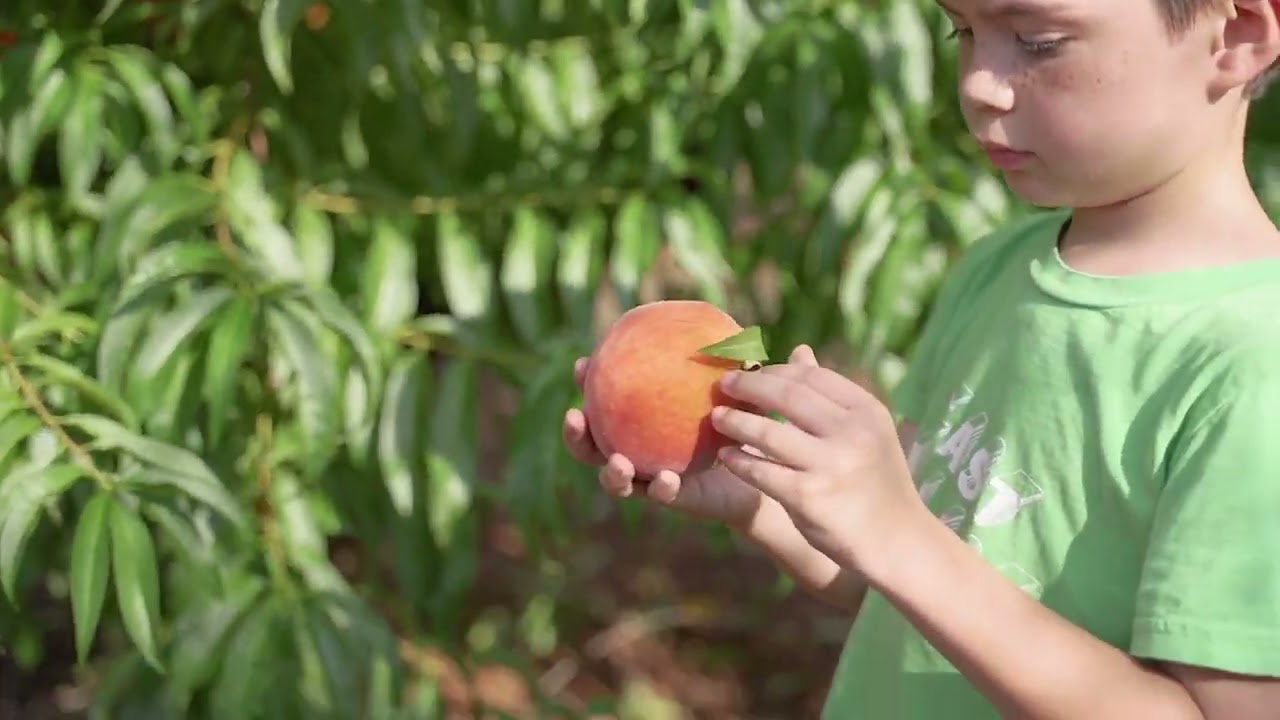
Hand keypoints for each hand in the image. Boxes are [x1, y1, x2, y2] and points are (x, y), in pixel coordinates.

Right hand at [562, 346, 823, 527]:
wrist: (767, 477)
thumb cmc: (754, 427)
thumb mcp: (754, 398)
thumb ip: (765, 377)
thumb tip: (797, 348)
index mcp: (646, 419)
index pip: (608, 399)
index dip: (588, 383)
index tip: (582, 364)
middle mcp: (642, 447)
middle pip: (593, 443)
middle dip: (576, 433)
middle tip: (573, 415)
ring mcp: (653, 475)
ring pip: (616, 478)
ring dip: (610, 470)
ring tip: (618, 461)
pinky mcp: (673, 499)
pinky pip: (658, 494)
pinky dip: (659, 487)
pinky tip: (665, 479)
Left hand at [708, 361, 930, 571]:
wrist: (897, 541)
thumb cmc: (875, 482)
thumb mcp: (865, 431)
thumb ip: (829, 394)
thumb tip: (799, 352)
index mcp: (866, 411)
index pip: (812, 377)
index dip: (777, 370)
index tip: (751, 370)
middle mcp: (852, 433)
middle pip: (787, 396)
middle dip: (749, 387)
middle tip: (723, 384)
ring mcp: (830, 465)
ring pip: (768, 433)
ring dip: (736, 422)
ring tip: (717, 417)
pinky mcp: (807, 496)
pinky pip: (761, 470)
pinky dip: (738, 461)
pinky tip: (726, 456)